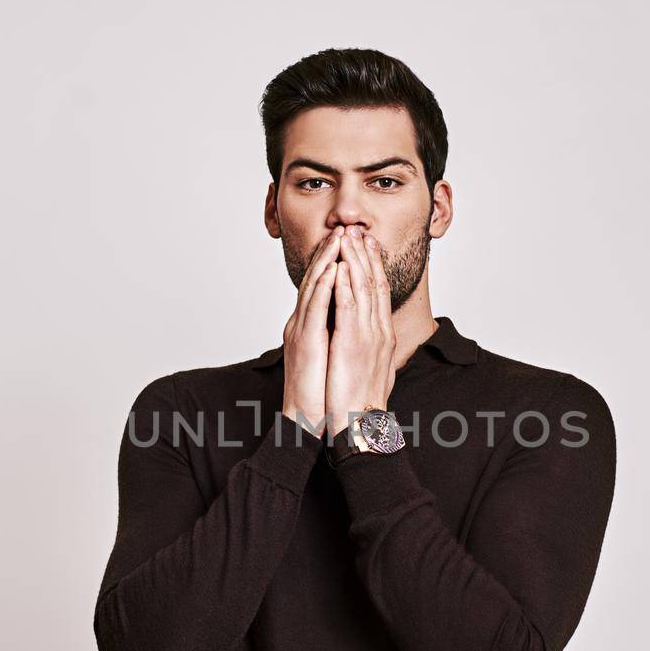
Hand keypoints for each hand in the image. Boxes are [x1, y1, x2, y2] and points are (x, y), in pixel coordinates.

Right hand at [280, 227, 342, 437]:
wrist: (307, 421)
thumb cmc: (322, 394)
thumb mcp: (332, 357)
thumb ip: (336, 336)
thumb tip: (348, 324)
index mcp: (310, 326)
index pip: (323, 288)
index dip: (334, 263)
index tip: (348, 243)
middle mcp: (302, 324)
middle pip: (317, 281)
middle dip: (330, 253)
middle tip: (343, 229)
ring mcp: (301, 331)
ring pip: (314, 288)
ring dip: (326, 260)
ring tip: (338, 237)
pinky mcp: (304, 342)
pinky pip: (315, 308)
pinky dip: (324, 287)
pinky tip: (333, 269)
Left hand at [326, 227, 396, 440]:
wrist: (359, 423)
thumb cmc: (360, 400)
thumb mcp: (371, 367)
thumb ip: (370, 346)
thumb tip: (370, 337)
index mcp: (383, 335)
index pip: (380, 292)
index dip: (374, 266)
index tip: (367, 245)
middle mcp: (380, 331)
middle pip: (374, 283)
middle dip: (365, 255)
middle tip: (357, 231)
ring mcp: (368, 335)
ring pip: (363, 288)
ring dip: (354, 260)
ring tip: (347, 238)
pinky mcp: (353, 342)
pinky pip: (349, 305)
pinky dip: (345, 283)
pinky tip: (339, 266)